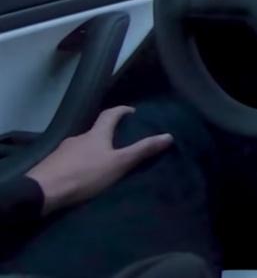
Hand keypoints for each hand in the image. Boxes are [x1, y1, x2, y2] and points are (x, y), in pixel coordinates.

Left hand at [25, 106, 172, 214]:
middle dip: (108, 135)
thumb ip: (141, 151)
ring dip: (94, 150)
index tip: (132, 111)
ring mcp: (63, 151)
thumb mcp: (118, 163)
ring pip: (83, 146)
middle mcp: (78, 137)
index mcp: (96, 134)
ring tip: (103, 163)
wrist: (42, 191)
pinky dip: (81, 162)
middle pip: (96, 131)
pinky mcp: (52, 165)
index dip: (122, 111)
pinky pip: (71, 159)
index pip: (110, 115)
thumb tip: (168, 135)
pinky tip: (83, 174)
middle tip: (121, 143)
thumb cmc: (84, 174)